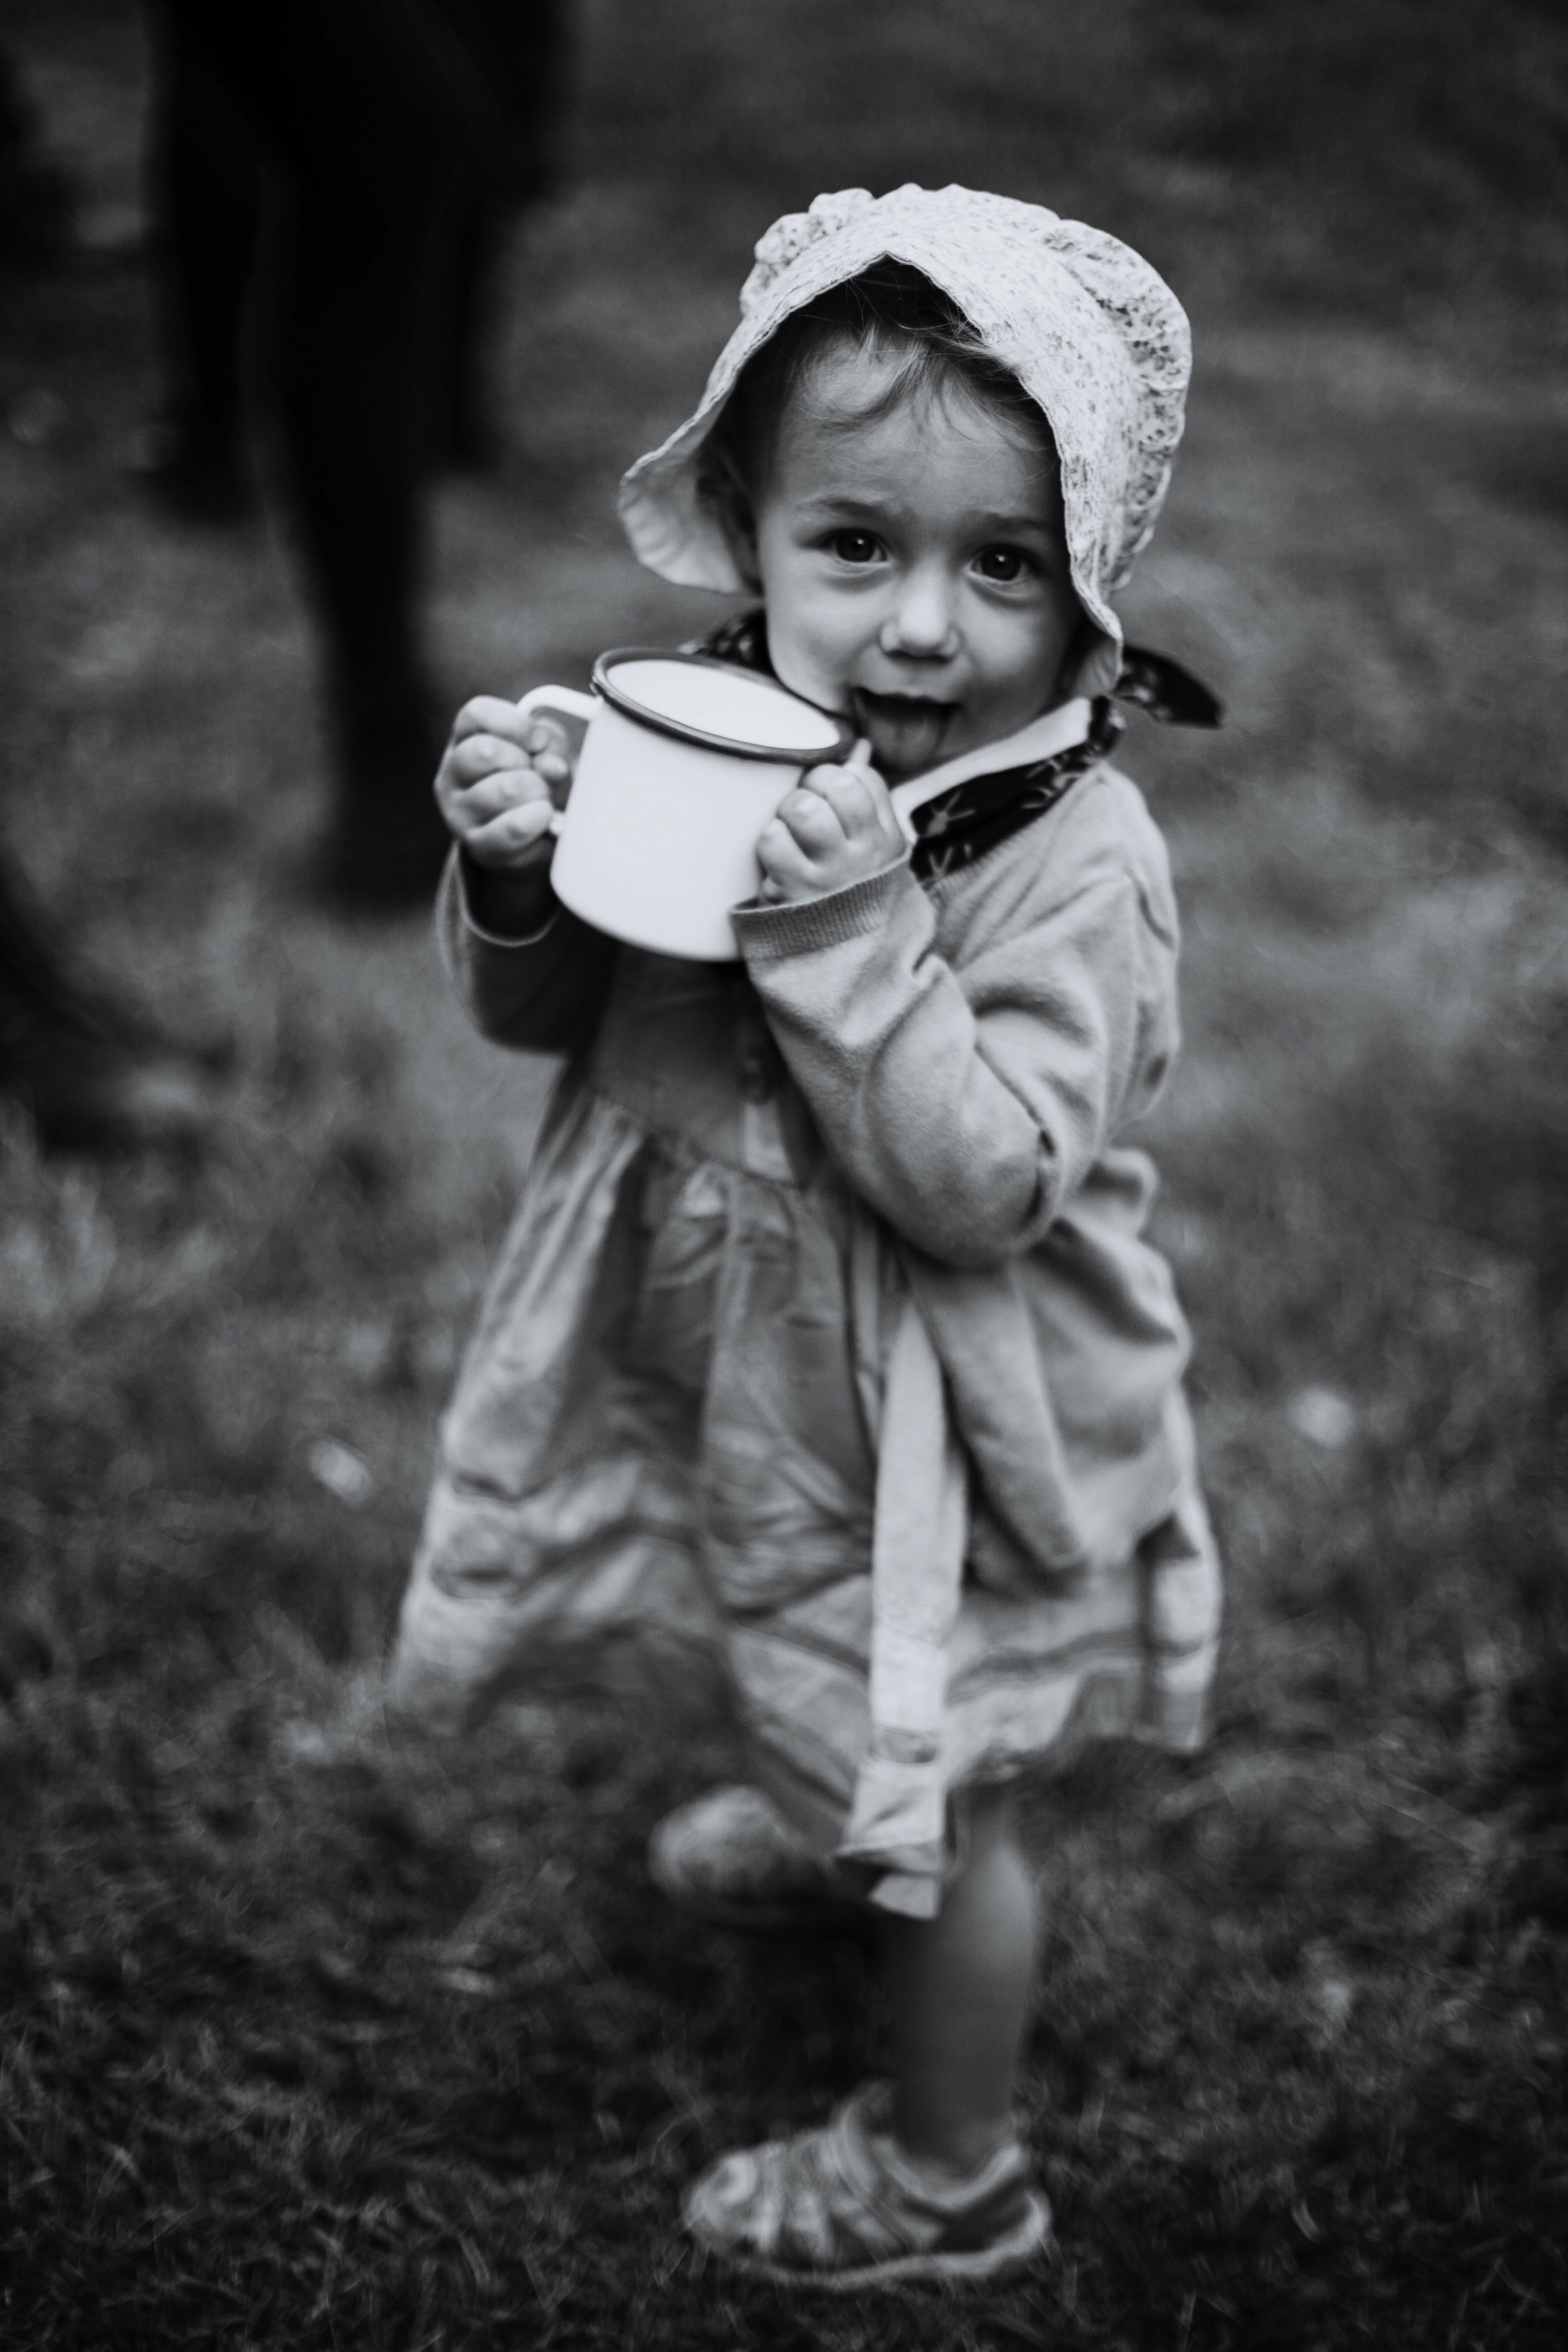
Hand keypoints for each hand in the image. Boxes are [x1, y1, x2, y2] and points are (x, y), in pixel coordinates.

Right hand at [434, 696, 574, 871]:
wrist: (530, 837)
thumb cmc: (534, 782)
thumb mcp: (545, 751)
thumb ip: (551, 746)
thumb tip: (552, 766)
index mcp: (464, 740)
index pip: (476, 714)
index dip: (515, 724)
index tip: (537, 740)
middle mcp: (451, 774)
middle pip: (485, 750)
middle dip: (526, 762)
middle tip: (537, 777)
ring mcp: (458, 812)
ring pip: (504, 789)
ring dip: (538, 792)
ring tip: (541, 799)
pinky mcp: (477, 845)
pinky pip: (513, 827)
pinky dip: (539, 819)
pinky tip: (543, 817)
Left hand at [756, 739, 906, 904]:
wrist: (847, 962)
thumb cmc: (852, 891)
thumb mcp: (874, 848)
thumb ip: (867, 798)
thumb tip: (859, 748)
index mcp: (884, 837)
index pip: (862, 779)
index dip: (834, 777)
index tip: (826, 795)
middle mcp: (862, 854)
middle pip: (835, 786)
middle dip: (809, 788)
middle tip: (802, 810)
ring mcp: (828, 874)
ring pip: (803, 809)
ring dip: (787, 813)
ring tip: (789, 833)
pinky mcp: (794, 892)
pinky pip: (772, 839)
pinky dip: (769, 842)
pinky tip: (777, 859)